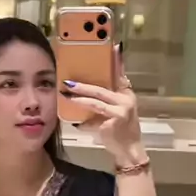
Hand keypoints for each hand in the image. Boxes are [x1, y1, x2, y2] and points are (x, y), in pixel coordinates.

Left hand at [61, 47, 144, 164]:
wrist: (129, 149)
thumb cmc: (121, 128)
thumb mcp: (116, 109)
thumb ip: (106, 98)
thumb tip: (83, 87)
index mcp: (126, 93)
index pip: (119, 73)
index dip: (116, 60)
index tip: (112, 46)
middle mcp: (126, 100)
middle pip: (100, 89)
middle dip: (82, 86)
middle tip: (66, 82)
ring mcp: (121, 111)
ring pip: (95, 102)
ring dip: (78, 99)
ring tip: (65, 96)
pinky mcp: (113, 123)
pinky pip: (92, 120)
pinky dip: (84, 123)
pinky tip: (76, 124)